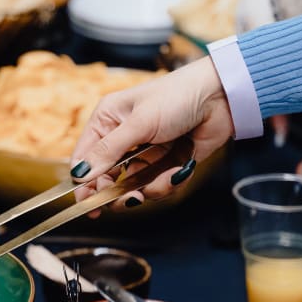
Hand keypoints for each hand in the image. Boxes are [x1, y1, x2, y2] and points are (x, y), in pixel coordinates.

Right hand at [69, 56, 234, 212]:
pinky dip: (169, 182)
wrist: (221, 98)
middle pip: (107, 178)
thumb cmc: (176, 97)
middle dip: (120, 191)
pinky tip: (181, 169)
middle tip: (131, 199)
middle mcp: (122, 138)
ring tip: (168, 176)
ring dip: (150, 187)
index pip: (85, 158)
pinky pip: (157, 185)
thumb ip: (108, 151)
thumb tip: (80, 173)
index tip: (88, 204)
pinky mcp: (165, 163)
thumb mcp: (138, 124)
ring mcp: (145, 152)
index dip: (84, 182)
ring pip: (134, 186)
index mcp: (107, 121)